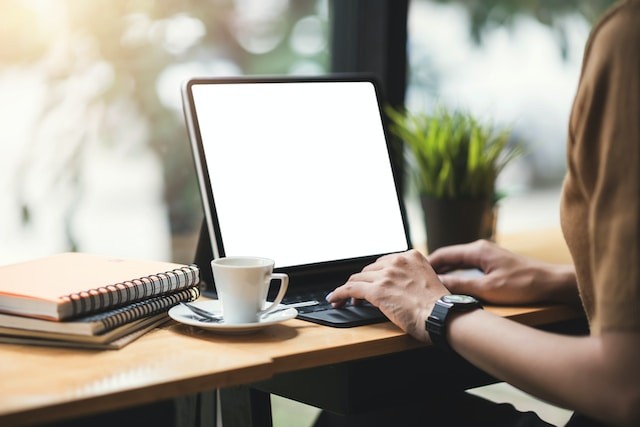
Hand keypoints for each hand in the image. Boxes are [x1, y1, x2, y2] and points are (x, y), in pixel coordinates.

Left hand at [327, 249, 448, 341]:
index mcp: (411, 257)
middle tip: (357, 295)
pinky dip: (339, 294)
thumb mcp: (428, 281)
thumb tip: (398, 287)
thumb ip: (412, 277)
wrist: (442, 316)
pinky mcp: (377, 291)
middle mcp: (397, 262)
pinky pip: (350, 289)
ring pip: (357, 279)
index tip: (368, 282)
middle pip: (369, 270)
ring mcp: (386, 275)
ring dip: (349, 290)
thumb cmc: (439, 307)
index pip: (383, 262)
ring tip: (345, 300)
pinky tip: (334, 299)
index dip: (373, 275)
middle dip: (362, 282)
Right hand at [428, 240, 577, 304]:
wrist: (553, 284)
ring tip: (433, 285)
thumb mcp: (488, 289)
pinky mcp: (495, 264)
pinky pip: (469, 267)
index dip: (427, 264)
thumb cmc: (524, 285)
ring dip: (447, 272)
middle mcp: (481, 249)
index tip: (414, 273)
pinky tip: (455, 286)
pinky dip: (458, 274)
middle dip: (434, 268)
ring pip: (459, 262)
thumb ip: (461, 285)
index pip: (444, 254)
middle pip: (450, 257)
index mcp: (477, 250)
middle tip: (419, 281)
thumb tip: (437, 284)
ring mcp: (489, 255)